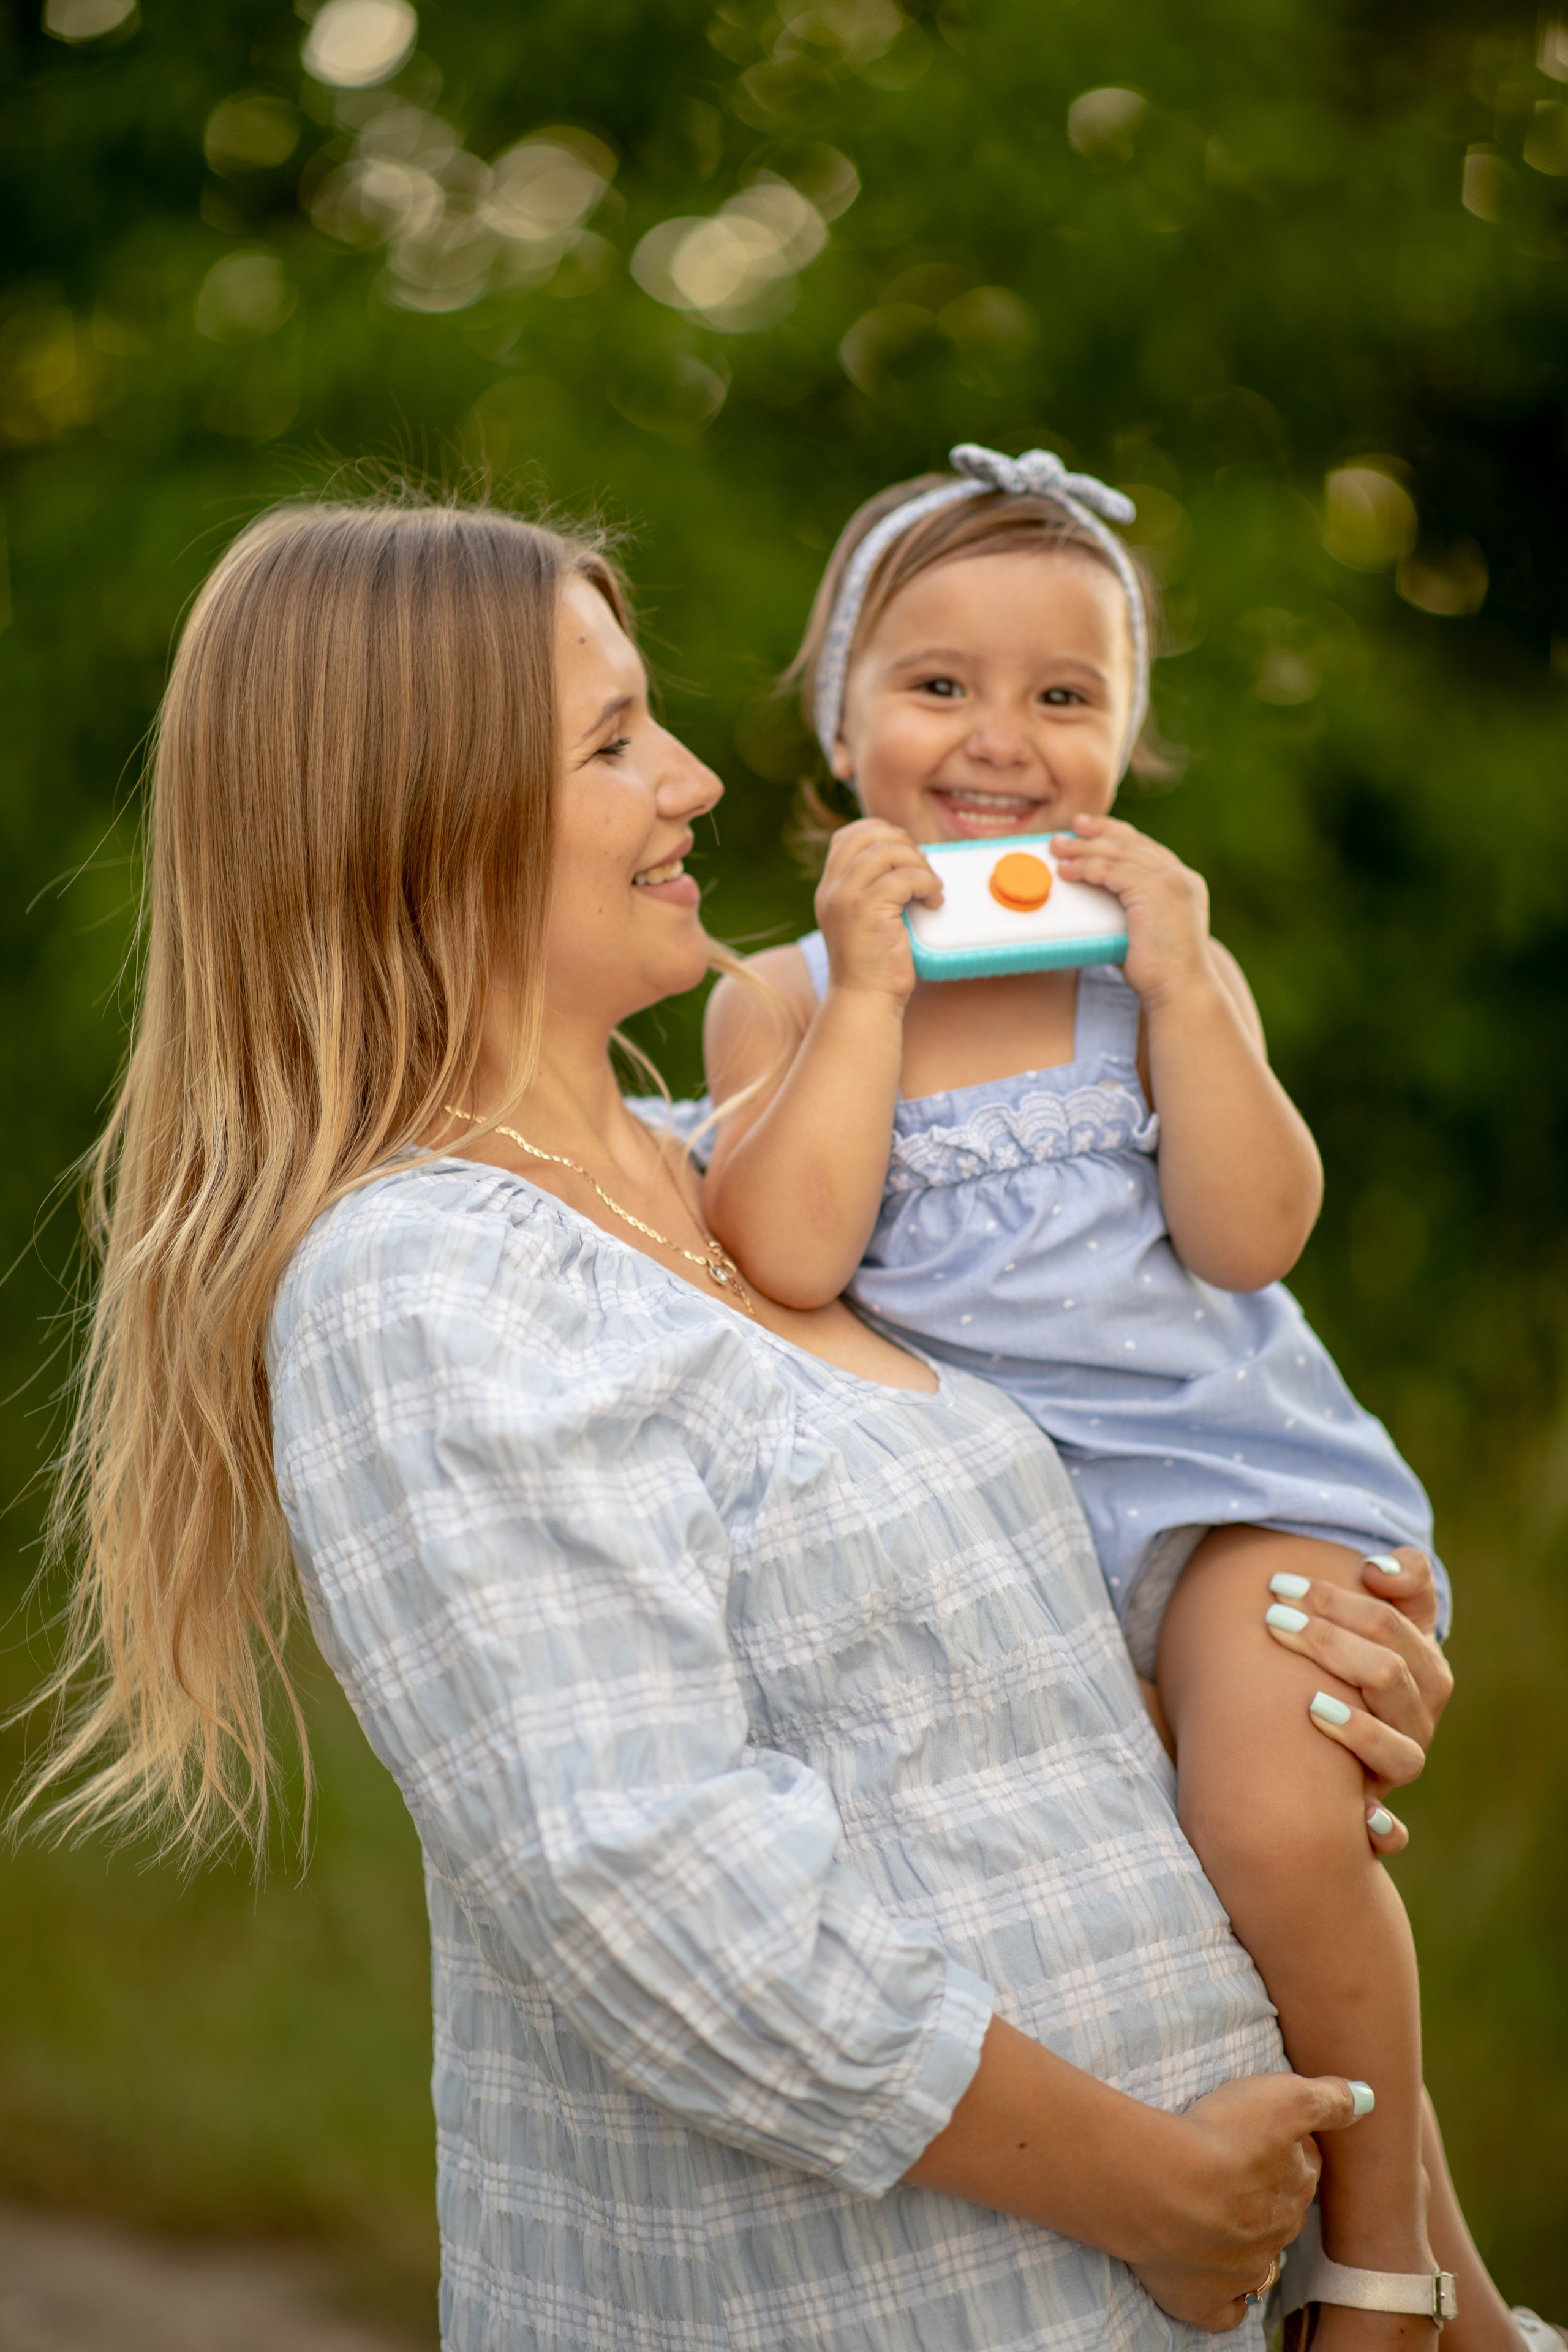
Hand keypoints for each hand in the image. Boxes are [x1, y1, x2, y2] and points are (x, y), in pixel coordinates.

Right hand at [814, 817, 940, 1005]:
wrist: (864, 1001)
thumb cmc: (874, 966)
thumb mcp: (864, 919)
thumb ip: (873, 888)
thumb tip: (909, 855)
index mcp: (829, 888)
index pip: (848, 836)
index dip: (882, 832)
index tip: (906, 853)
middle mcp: (832, 889)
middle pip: (867, 835)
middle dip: (903, 843)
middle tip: (922, 869)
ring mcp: (846, 898)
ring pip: (887, 851)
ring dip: (918, 863)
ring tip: (930, 888)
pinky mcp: (866, 911)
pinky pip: (904, 877)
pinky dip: (927, 883)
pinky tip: (933, 900)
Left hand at [1051, 811, 1212, 1008]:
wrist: (1181, 991)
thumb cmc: (1161, 973)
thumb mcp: (1148, 932)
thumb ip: (1130, 912)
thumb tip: (1097, 907)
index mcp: (1184, 882)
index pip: (1145, 847)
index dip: (1115, 834)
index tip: (1090, 829)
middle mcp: (1180, 876)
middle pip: (1131, 842)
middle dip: (1097, 831)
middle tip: (1071, 827)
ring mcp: (1170, 881)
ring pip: (1118, 853)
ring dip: (1084, 849)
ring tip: (1059, 848)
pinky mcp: (1154, 891)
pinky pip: (1111, 871)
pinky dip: (1087, 868)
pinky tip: (1069, 870)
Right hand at [1130, 2072, 1364, 2329]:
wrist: (1164, 2189)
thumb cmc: (1221, 2135)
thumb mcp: (1282, 2096)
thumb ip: (1328, 2099)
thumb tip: (1368, 2100)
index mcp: (1296, 2187)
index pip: (1303, 2167)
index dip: (1287, 2149)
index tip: (1265, 2134)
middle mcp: (1276, 2233)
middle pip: (1281, 2213)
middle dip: (1267, 2196)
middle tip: (1236, 2173)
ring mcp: (1243, 2271)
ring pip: (1259, 2261)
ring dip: (1247, 2244)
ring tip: (1220, 2218)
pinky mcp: (1204, 2300)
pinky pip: (1225, 2310)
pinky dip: (1225, 2299)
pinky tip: (1218, 2283)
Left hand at [1264, 1546, 1452, 1851]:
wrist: (1327, 1734)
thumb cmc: (1343, 1655)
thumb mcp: (1368, 1612)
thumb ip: (1396, 1577)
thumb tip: (1377, 1569)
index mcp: (1422, 1661)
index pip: (1397, 1621)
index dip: (1344, 1600)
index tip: (1281, 1581)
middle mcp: (1420, 1714)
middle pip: (1389, 1673)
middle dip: (1330, 1640)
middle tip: (1271, 1615)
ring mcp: (1402, 1763)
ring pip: (1400, 1751)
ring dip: (1357, 1729)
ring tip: (1311, 1704)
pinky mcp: (1378, 1809)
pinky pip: (1392, 1831)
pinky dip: (1382, 1828)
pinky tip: (1361, 1819)